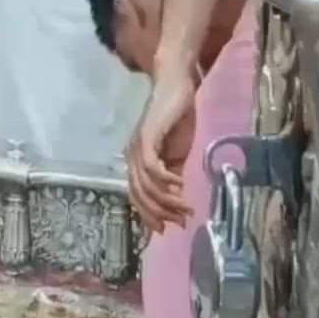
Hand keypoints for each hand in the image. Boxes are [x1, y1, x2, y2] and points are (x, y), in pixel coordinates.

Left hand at [126, 70, 196, 232]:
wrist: (178, 88)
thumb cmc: (177, 119)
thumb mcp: (178, 154)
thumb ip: (174, 176)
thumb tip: (178, 199)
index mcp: (137, 162)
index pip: (137, 196)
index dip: (149, 215)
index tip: (166, 230)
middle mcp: (132, 156)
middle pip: (139, 194)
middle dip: (159, 212)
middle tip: (180, 222)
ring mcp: (137, 147)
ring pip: (146, 184)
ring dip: (167, 200)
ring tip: (186, 208)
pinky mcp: (147, 137)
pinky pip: (151, 166)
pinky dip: (165, 180)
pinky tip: (180, 185)